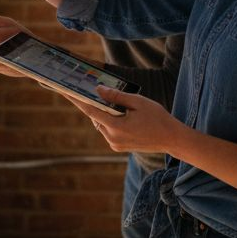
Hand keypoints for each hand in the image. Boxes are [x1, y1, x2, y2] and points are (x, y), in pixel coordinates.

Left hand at [65, 87, 180, 154]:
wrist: (171, 139)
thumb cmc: (157, 118)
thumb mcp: (138, 102)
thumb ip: (116, 96)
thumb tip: (98, 90)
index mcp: (116, 126)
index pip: (91, 110)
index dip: (76, 100)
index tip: (64, 91)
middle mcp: (112, 138)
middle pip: (96, 117)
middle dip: (95, 104)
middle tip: (93, 91)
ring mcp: (115, 144)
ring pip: (102, 124)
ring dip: (105, 114)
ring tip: (115, 103)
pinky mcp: (118, 147)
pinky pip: (108, 131)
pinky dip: (110, 121)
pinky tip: (121, 115)